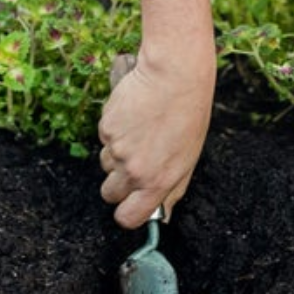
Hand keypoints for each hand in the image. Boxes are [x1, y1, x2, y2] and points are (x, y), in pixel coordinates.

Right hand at [97, 52, 212, 228]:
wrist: (174, 75)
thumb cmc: (188, 115)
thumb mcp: (188, 158)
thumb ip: (172, 189)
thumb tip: (164, 214)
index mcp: (158, 182)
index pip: (128, 217)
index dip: (126, 212)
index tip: (130, 204)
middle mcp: (134, 170)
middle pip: (110, 193)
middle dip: (118, 183)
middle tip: (135, 162)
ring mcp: (117, 149)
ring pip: (106, 163)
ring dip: (117, 154)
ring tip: (141, 131)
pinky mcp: (105, 127)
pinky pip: (104, 138)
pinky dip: (115, 130)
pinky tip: (134, 115)